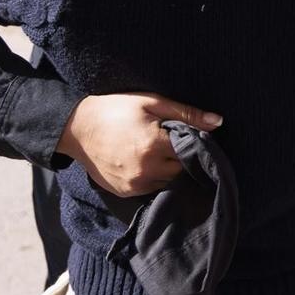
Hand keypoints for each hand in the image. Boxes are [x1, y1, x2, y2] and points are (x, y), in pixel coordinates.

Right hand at [56, 92, 222, 197]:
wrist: (76, 128)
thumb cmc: (115, 109)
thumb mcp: (151, 102)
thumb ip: (186, 114)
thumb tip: (218, 122)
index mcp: (154, 145)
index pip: (191, 151)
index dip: (195, 144)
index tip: (194, 137)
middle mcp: (147, 169)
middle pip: (181, 169)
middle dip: (181, 157)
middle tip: (172, 142)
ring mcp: (135, 184)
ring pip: (168, 181)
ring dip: (168, 169)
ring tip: (157, 151)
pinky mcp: (125, 192)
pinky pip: (151, 188)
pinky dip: (153, 177)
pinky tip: (145, 162)